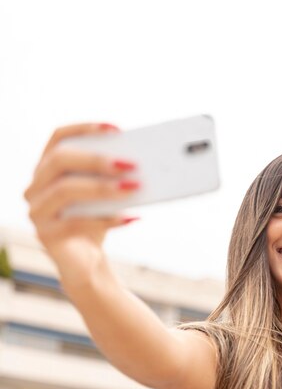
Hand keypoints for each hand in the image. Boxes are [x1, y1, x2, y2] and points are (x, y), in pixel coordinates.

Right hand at [23, 122, 139, 278]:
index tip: (117, 129)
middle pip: (59, 160)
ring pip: (65, 190)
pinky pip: (75, 223)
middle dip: (96, 159)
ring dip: (103, 188)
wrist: (86, 260)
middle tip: (130, 163)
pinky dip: (106, 219)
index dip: (85, 128)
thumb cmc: (96, 218)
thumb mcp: (103, 192)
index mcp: (48, 167)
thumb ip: (110, 175)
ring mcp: (36, 210)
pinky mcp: (44, 235)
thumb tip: (138, 161)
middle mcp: (35, 185)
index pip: (59, 136)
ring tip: (133, 188)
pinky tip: (130, 218)